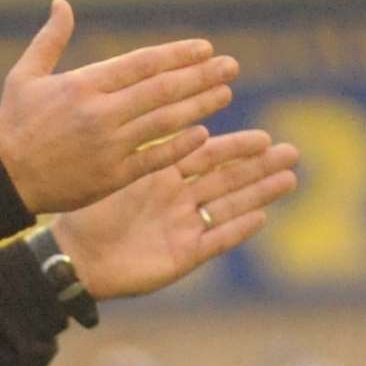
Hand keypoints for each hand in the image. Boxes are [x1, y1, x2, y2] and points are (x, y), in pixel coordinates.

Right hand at [0, 0, 238, 212]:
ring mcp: (108, 146)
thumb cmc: (13, 123)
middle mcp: (99, 113)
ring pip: (165, 122)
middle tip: (231, 66)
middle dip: (201, 76)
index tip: (205, 48)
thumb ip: (50, 39)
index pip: (141, 63)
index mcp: (81, 85)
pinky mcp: (113, 176)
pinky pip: (156, 158)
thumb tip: (62, 3)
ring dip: (199, 106)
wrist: (3, 177)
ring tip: (224, 94)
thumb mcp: (23, 75)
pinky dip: (180, 145)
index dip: (177, 54)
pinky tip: (202, 133)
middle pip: (162, 90)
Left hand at [51, 130, 299, 298]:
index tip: (263, 135)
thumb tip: (155, 110)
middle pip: (227, 179)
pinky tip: (260, 217)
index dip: (234, 147)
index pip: (205, 155)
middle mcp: (178, 200)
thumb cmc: (85, 212)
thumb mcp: (115, 175)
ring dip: (259, 193)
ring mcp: (184, 227)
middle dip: (259, 166)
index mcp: (161, 175)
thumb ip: (141, 151)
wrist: (74, 256)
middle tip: (291, 151)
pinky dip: (236, 229)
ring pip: (229, 207)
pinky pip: (215, 241)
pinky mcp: (183, 255)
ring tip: (289, 178)